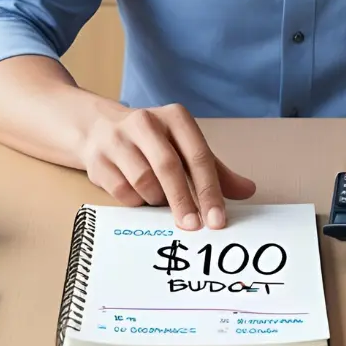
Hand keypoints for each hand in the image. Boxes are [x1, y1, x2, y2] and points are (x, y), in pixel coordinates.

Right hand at [80, 101, 255, 229]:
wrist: (98, 128)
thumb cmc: (153, 142)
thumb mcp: (184, 147)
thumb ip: (215, 170)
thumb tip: (248, 191)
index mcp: (175, 117)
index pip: (197, 155)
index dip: (209, 190)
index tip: (217, 220)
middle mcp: (146, 122)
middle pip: (168, 167)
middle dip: (183, 201)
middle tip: (193, 227)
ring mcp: (118, 139)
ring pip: (144, 182)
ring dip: (156, 200)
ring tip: (159, 199)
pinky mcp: (98, 159)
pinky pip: (122, 192)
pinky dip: (135, 201)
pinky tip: (138, 194)